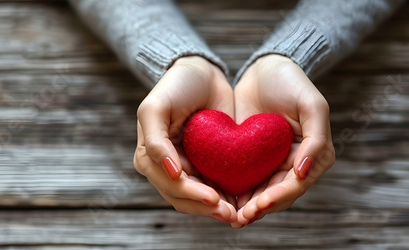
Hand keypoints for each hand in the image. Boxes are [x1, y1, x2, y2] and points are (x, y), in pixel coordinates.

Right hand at [134, 56, 236, 222]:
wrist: (201, 72)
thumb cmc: (175, 86)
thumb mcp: (155, 108)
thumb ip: (155, 142)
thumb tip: (170, 172)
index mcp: (148, 157)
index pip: (169, 184)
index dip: (191, 195)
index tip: (214, 198)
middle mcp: (165, 167)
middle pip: (182, 198)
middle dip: (205, 208)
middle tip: (230, 214)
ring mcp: (185, 168)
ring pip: (197, 200)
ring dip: (215, 209)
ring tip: (237, 213)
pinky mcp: (205, 165)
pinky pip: (213, 187)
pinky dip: (224, 197)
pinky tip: (240, 201)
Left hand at [231, 55, 334, 227]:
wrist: (264, 68)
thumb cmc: (292, 82)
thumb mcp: (312, 105)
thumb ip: (315, 139)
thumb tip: (303, 172)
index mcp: (313, 156)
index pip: (295, 185)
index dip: (277, 198)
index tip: (259, 205)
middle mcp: (292, 164)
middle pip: (276, 195)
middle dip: (259, 208)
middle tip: (239, 217)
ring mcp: (270, 162)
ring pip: (258, 192)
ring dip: (245, 206)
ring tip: (229, 215)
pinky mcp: (249, 157)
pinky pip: (243, 179)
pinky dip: (233, 191)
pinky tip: (218, 197)